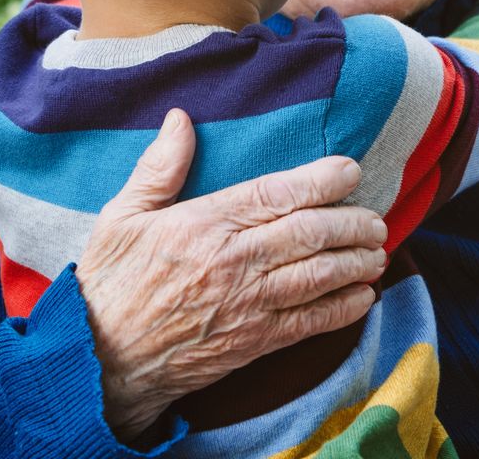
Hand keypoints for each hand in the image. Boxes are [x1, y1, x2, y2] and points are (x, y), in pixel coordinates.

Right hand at [75, 109, 386, 441]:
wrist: (100, 360)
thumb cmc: (110, 283)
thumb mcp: (121, 216)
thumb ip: (158, 167)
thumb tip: (181, 119)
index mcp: (202, 224)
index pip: (275, 194)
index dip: (321, 179)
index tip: (350, 170)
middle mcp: (231, 262)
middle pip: (310, 233)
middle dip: (352, 222)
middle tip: (375, 217)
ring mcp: (245, 304)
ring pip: (318, 276)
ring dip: (356, 262)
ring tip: (378, 251)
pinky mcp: (252, 342)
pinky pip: (309, 322)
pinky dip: (343, 309)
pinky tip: (364, 296)